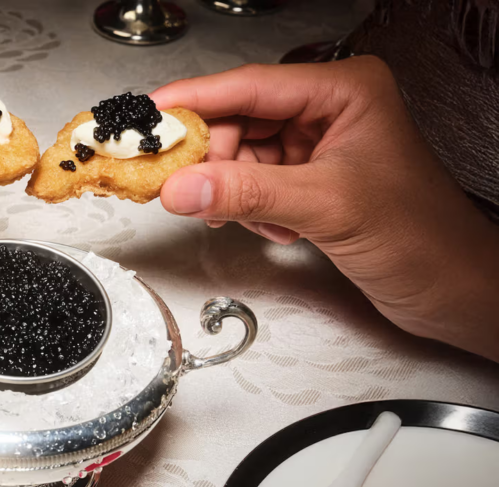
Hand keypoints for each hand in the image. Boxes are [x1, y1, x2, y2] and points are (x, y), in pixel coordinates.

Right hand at [151, 56, 498, 361]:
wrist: (452, 289)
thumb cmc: (422, 237)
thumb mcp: (325, 206)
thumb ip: (246, 194)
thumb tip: (181, 187)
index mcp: (345, 91)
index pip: (250, 86)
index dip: (194, 100)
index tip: (147, 115)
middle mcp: (328, 112)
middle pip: (238, 121)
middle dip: (212, 160)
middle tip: (180, 186)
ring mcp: (317, 147)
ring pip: (240, 157)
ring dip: (233, 193)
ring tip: (254, 220)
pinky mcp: (309, 182)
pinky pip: (252, 185)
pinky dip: (250, 210)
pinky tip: (278, 229)